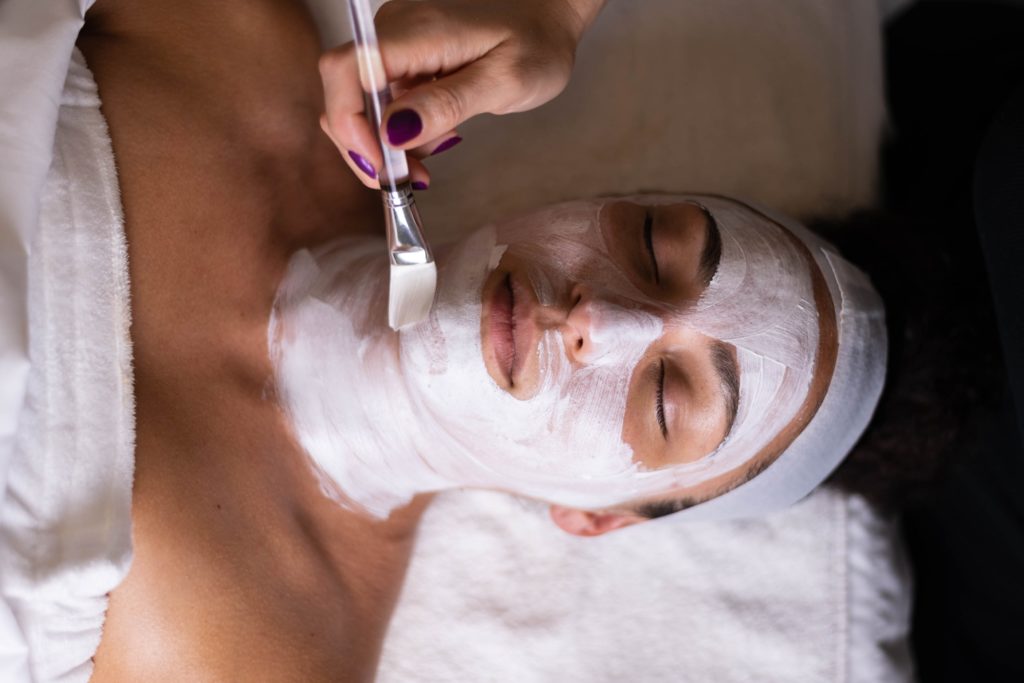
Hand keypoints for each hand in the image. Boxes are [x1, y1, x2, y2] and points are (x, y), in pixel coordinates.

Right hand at [319, 0, 605, 188]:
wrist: (549, 11)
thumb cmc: (537, 41)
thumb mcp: (505, 81)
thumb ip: (447, 104)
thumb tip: (393, 132)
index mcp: (415, 30)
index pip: (345, 72)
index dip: (350, 125)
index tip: (383, 166)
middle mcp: (394, 29)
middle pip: (344, 92)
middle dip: (365, 145)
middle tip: (407, 179)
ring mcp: (395, 40)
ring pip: (361, 101)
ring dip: (384, 143)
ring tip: (429, 161)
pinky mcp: (404, 54)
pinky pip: (382, 97)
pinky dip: (398, 129)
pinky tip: (433, 137)